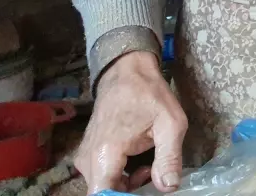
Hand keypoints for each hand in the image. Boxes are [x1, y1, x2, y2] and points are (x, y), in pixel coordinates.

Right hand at [75, 51, 186, 193]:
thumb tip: (169, 187)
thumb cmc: (149, 94)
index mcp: (106, 152)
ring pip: (103, 185)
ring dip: (126, 184)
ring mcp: (84, 156)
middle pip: (105, 192)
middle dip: (129, 192)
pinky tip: (136, 162)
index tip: (143, 191)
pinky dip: (119, 176)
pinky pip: (101, 175)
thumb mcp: (170, 123)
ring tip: (147, 165)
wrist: (126, 71)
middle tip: (151, 174)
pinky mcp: (87, 154)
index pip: (102, 194)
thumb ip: (169, 157)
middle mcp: (87, 159)